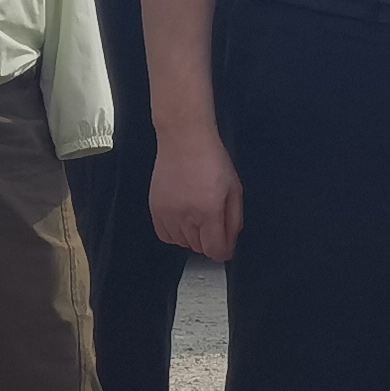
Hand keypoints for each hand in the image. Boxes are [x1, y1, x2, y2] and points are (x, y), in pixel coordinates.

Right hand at [151, 125, 243, 260]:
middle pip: (199, 248)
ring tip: (197, 214)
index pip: (215, 250)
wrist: (184, 139)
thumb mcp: (234, 188)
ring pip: (182, 243)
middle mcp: (186, 216)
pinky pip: (165, 236)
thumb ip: (234, 220)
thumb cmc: (210, 158)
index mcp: (209, 210)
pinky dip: (175, 233)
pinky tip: (183, 217)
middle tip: (213, 219)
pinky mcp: (155, 209)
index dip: (224, 250)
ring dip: (192, 236)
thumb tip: (230, 243)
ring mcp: (168, 214)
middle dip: (210, 239)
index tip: (226, 245)